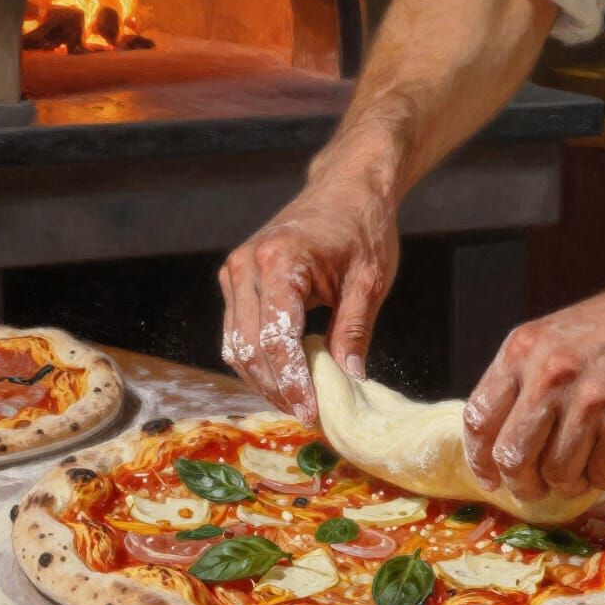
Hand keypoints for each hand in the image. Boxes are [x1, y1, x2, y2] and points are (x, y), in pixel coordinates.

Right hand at [219, 177, 398, 423]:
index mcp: (279, 261)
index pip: (276, 338)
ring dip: (265, 381)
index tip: (314, 413)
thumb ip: (353, 332)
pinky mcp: (236, 279)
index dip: (293, 382)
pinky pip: (238, 333)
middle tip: (310, 417)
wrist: (346, 187)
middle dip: (278, 389)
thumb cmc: (363, 227)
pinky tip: (285, 379)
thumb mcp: (369, 281)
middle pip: (250, 348)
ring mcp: (235, 271)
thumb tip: (349, 384)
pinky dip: (258, 361)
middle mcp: (246, 266)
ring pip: (236, 346)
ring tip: (299, 404)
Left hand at [463, 273, 604, 499]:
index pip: (479, 417)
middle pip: (511, 456)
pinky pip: (600, 476)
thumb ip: (527, 375)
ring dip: (569, 482)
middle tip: (535, 489)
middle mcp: (547, 374)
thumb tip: (503, 432)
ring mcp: (586, 400)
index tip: (490, 475)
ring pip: (556, 473)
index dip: (480, 457)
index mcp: (522, 349)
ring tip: (584, 468)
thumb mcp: (557, 335)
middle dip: (522, 483)